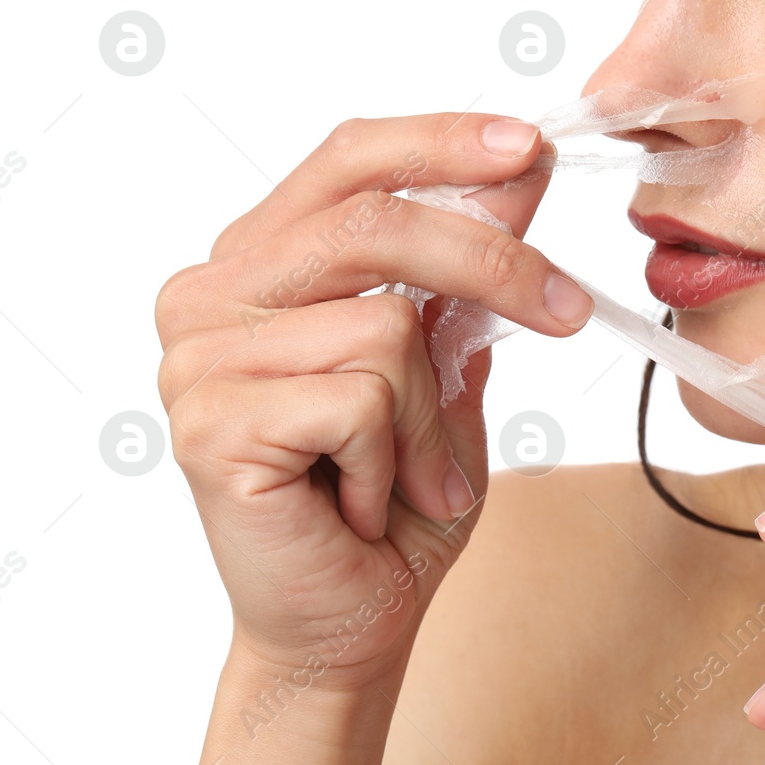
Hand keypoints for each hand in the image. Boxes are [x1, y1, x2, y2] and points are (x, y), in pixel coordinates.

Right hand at [154, 113, 592, 681]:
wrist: (352, 622)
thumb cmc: (396, 497)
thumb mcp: (448, 362)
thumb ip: (466, 269)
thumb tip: (520, 167)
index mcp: (262, 260)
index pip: (350, 159)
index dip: (443, 141)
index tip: (530, 146)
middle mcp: (212, 293)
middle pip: (375, 223)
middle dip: (493, 265)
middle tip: (566, 313)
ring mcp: (197, 358)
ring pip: (384, 326)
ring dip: (430, 418)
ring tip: (408, 475)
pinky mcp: (210, 424)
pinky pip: (359, 400)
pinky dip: (395, 462)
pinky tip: (362, 503)